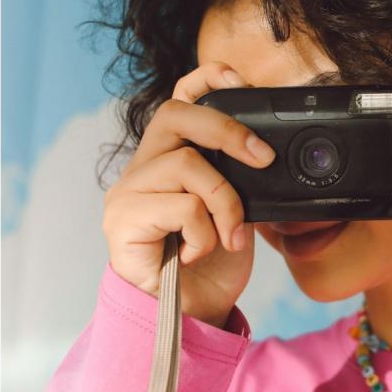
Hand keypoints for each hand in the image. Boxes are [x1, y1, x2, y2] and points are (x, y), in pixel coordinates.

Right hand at [102, 63, 274, 327]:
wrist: (189, 313)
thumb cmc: (212, 261)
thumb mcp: (238, 209)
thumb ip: (241, 178)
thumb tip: (269, 154)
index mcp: (172, 157)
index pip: (179, 100)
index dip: (206, 79)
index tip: (239, 78)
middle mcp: (144, 166)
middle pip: (177, 114)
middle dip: (229, 131)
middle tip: (264, 158)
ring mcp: (129, 190)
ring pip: (187, 163)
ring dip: (225, 201)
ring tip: (230, 235)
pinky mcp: (122, 219)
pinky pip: (180, 206)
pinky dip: (204, 232)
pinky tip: (196, 251)